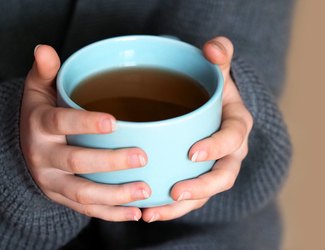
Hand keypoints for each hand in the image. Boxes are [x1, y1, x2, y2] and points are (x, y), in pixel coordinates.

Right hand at [20, 45, 150, 220]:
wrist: (23, 148)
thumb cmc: (41, 115)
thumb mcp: (38, 91)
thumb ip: (46, 72)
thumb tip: (45, 48)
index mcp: (41, 126)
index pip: (61, 123)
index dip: (85, 123)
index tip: (114, 122)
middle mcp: (44, 156)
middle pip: (76, 162)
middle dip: (110, 162)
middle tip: (142, 157)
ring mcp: (52, 181)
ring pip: (82, 192)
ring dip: (115, 194)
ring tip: (145, 191)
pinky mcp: (61, 198)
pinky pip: (86, 210)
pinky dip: (111, 213)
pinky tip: (135, 212)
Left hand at [142, 37, 252, 221]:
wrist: (211, 106)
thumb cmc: (212, 88)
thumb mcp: (218, 69)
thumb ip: (220, 54)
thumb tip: (213, 47)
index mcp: (237, 125)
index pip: (232, 139)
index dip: (216, 147)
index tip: (193, 153)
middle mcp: (231, 151)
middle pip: (224, 176)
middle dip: (201, 187)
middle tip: (175, 192)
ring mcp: (216, 167)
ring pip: (205, 194)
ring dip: (180, 207)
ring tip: (152, 212)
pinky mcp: (201, 178)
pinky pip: (191, 197)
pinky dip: (171, 208)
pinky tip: (147, 212)